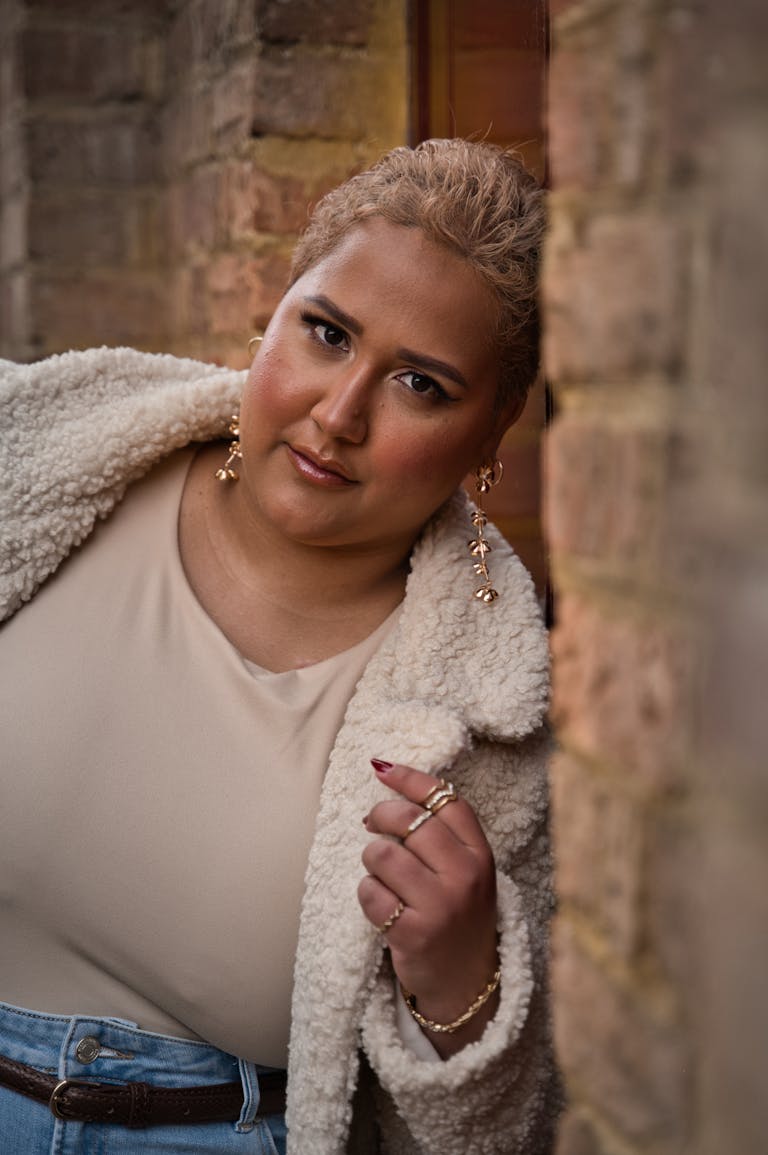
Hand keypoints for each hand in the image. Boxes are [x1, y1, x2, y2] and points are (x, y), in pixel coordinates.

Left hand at [358, 760, 499, 1054]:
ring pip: (382, 855)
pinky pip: (370, 894)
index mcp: (481, 855)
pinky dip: (368, 895)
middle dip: (381, 816)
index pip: (445, 800)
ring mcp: (440, 906)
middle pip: (409, 820)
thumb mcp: (467, 871)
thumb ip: (441, 832)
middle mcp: (465, 877)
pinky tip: (381, 904)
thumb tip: (389, 777)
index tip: (382, 769)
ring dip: (372, 860)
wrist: (467, 985)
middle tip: (372, 823)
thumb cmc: (459, 916)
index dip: (410, 779)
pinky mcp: (413, 934)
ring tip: (381, 872)